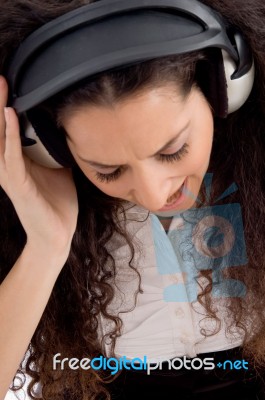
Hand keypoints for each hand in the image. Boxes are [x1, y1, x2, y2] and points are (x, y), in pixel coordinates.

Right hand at [0, 76, 77, 256]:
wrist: (57, 235)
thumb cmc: (57, 204)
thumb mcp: (60, 171)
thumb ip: (58, 153)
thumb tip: (68, 135)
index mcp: (19, 162)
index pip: (8, 129)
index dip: (5, 107)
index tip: (8, 83)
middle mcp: (10, 166)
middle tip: (0, 77)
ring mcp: (11, 175)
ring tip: (0, 87)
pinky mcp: (18, 185)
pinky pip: (11, 156)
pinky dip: (10, 135)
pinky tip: (10, 115)